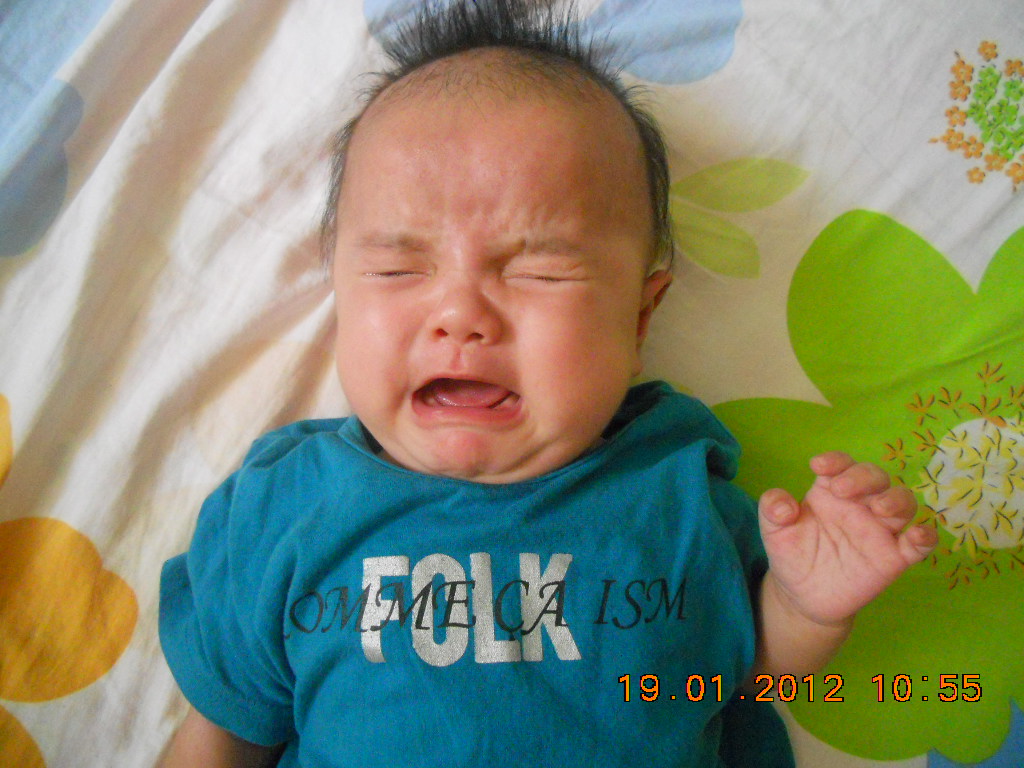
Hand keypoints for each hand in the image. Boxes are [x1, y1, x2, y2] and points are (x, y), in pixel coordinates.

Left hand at [758, 452, 936, 627]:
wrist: (803, 596)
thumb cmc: (793, 554)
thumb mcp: (774, 531)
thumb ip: (773, 510)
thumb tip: (784, 505)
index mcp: (831, 491)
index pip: (841, 465)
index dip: (835, 461)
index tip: (818, 467)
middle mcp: (860, 504)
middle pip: (875, 477)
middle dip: (863, 477)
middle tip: (842, 490)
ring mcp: (880, 529)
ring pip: (903, 502)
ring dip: (897, 499)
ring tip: (879, 508)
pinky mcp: (895, 557)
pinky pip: (920, 543)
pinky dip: (926, 536)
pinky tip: (917, 535)